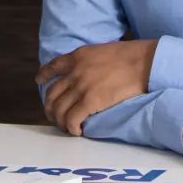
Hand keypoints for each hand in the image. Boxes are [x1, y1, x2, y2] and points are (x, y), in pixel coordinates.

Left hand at [37, 39, 157, 134]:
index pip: (53, 66)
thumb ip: (88, 60)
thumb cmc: (130, 55)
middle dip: (49, 108)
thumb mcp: (101, 50)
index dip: (44, 75)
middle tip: (54, 116)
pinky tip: (77, 131)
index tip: (39, 81)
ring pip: (59, 109)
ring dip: (59, 121)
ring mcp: (81, 87)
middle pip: (52, 93)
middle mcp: (74, 72)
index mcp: (77, 56)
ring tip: (66, 127)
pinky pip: (72, 119)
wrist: (142, 62)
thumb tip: (88, 71)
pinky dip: (71, 128)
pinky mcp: (90, 101)